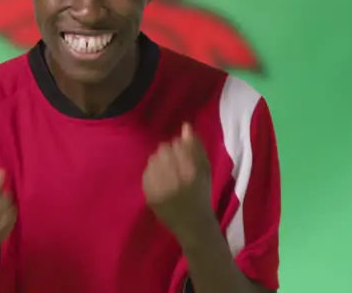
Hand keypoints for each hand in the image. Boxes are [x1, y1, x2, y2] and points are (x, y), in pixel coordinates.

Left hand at [142, 123, 215, 245]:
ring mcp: (160, 188)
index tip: (181, 153)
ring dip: (159, 162)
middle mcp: (174, 180)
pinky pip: (146, 173)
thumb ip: (196, 148)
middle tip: (174, 163)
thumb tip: (185, 126)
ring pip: (153, 160)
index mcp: (191, 173)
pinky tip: (161, 179)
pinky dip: (152, 173)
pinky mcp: (149, 195)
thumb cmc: (201, 195)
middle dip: (168, 153)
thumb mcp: (205, 171)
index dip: (178, 147)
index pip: (176, 146)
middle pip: (162, 151)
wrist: (193, 225)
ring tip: (168, 171)